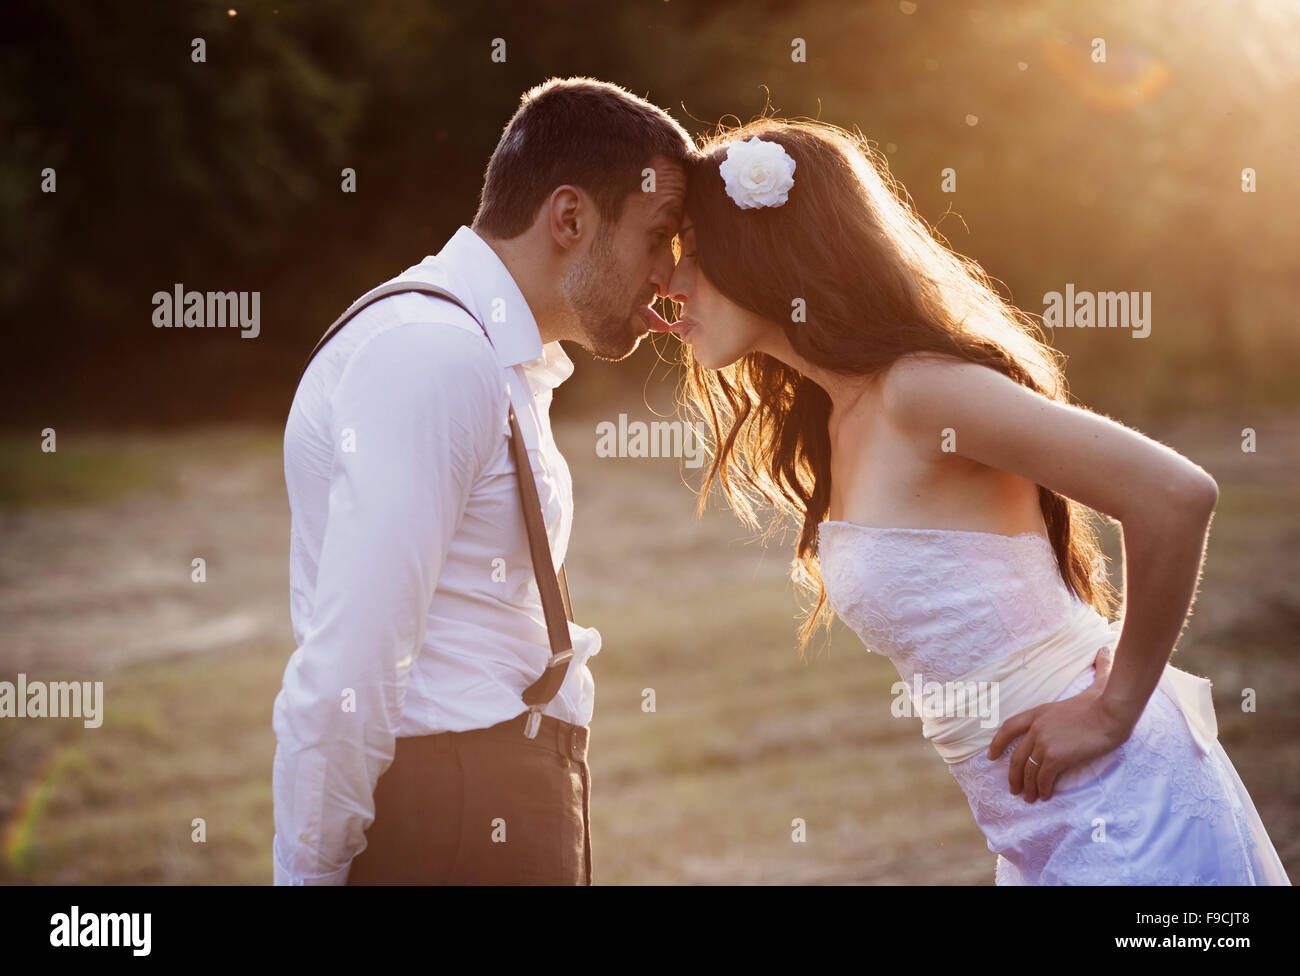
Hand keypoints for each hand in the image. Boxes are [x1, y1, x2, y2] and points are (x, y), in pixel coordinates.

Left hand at [986, 644, 1135, 801]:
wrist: (1112, 712)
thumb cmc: (1105, 700)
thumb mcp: (1093, 685)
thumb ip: (1096, 671)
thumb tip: (1104, 652)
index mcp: (1039, 712)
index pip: (1009, 727)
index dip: (997, 743)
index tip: (991, 756)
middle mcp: (1036, 727)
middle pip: (1015, 755)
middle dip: (1013, 774)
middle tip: (1014, 789)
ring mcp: (1044, 742)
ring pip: (1027, 770)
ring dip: (1027, 786)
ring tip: (1029, 797)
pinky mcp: (1056, 756)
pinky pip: (1043, 778)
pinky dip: (1042, 789)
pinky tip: (1045, 795)